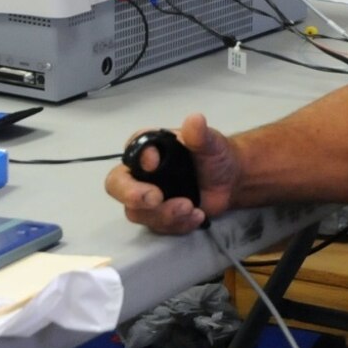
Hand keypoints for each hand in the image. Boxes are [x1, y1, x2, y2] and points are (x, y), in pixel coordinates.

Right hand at [105, 114, 236, 234]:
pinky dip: (179, 224)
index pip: (130, 152)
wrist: (230, 181)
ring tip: (191, 208)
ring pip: (138, 213)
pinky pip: (159, 227)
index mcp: (147, 148)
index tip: (155, 164)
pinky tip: (198, 216)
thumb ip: (200, 135)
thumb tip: (194, 120)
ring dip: (164, 214)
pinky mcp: (159, 217)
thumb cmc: (215, 156)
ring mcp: (147, 198)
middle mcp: (140, 173)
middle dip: (132, 195)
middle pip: (117, 186)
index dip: (137, 160)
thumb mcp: (211, 142)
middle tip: (156, 199)